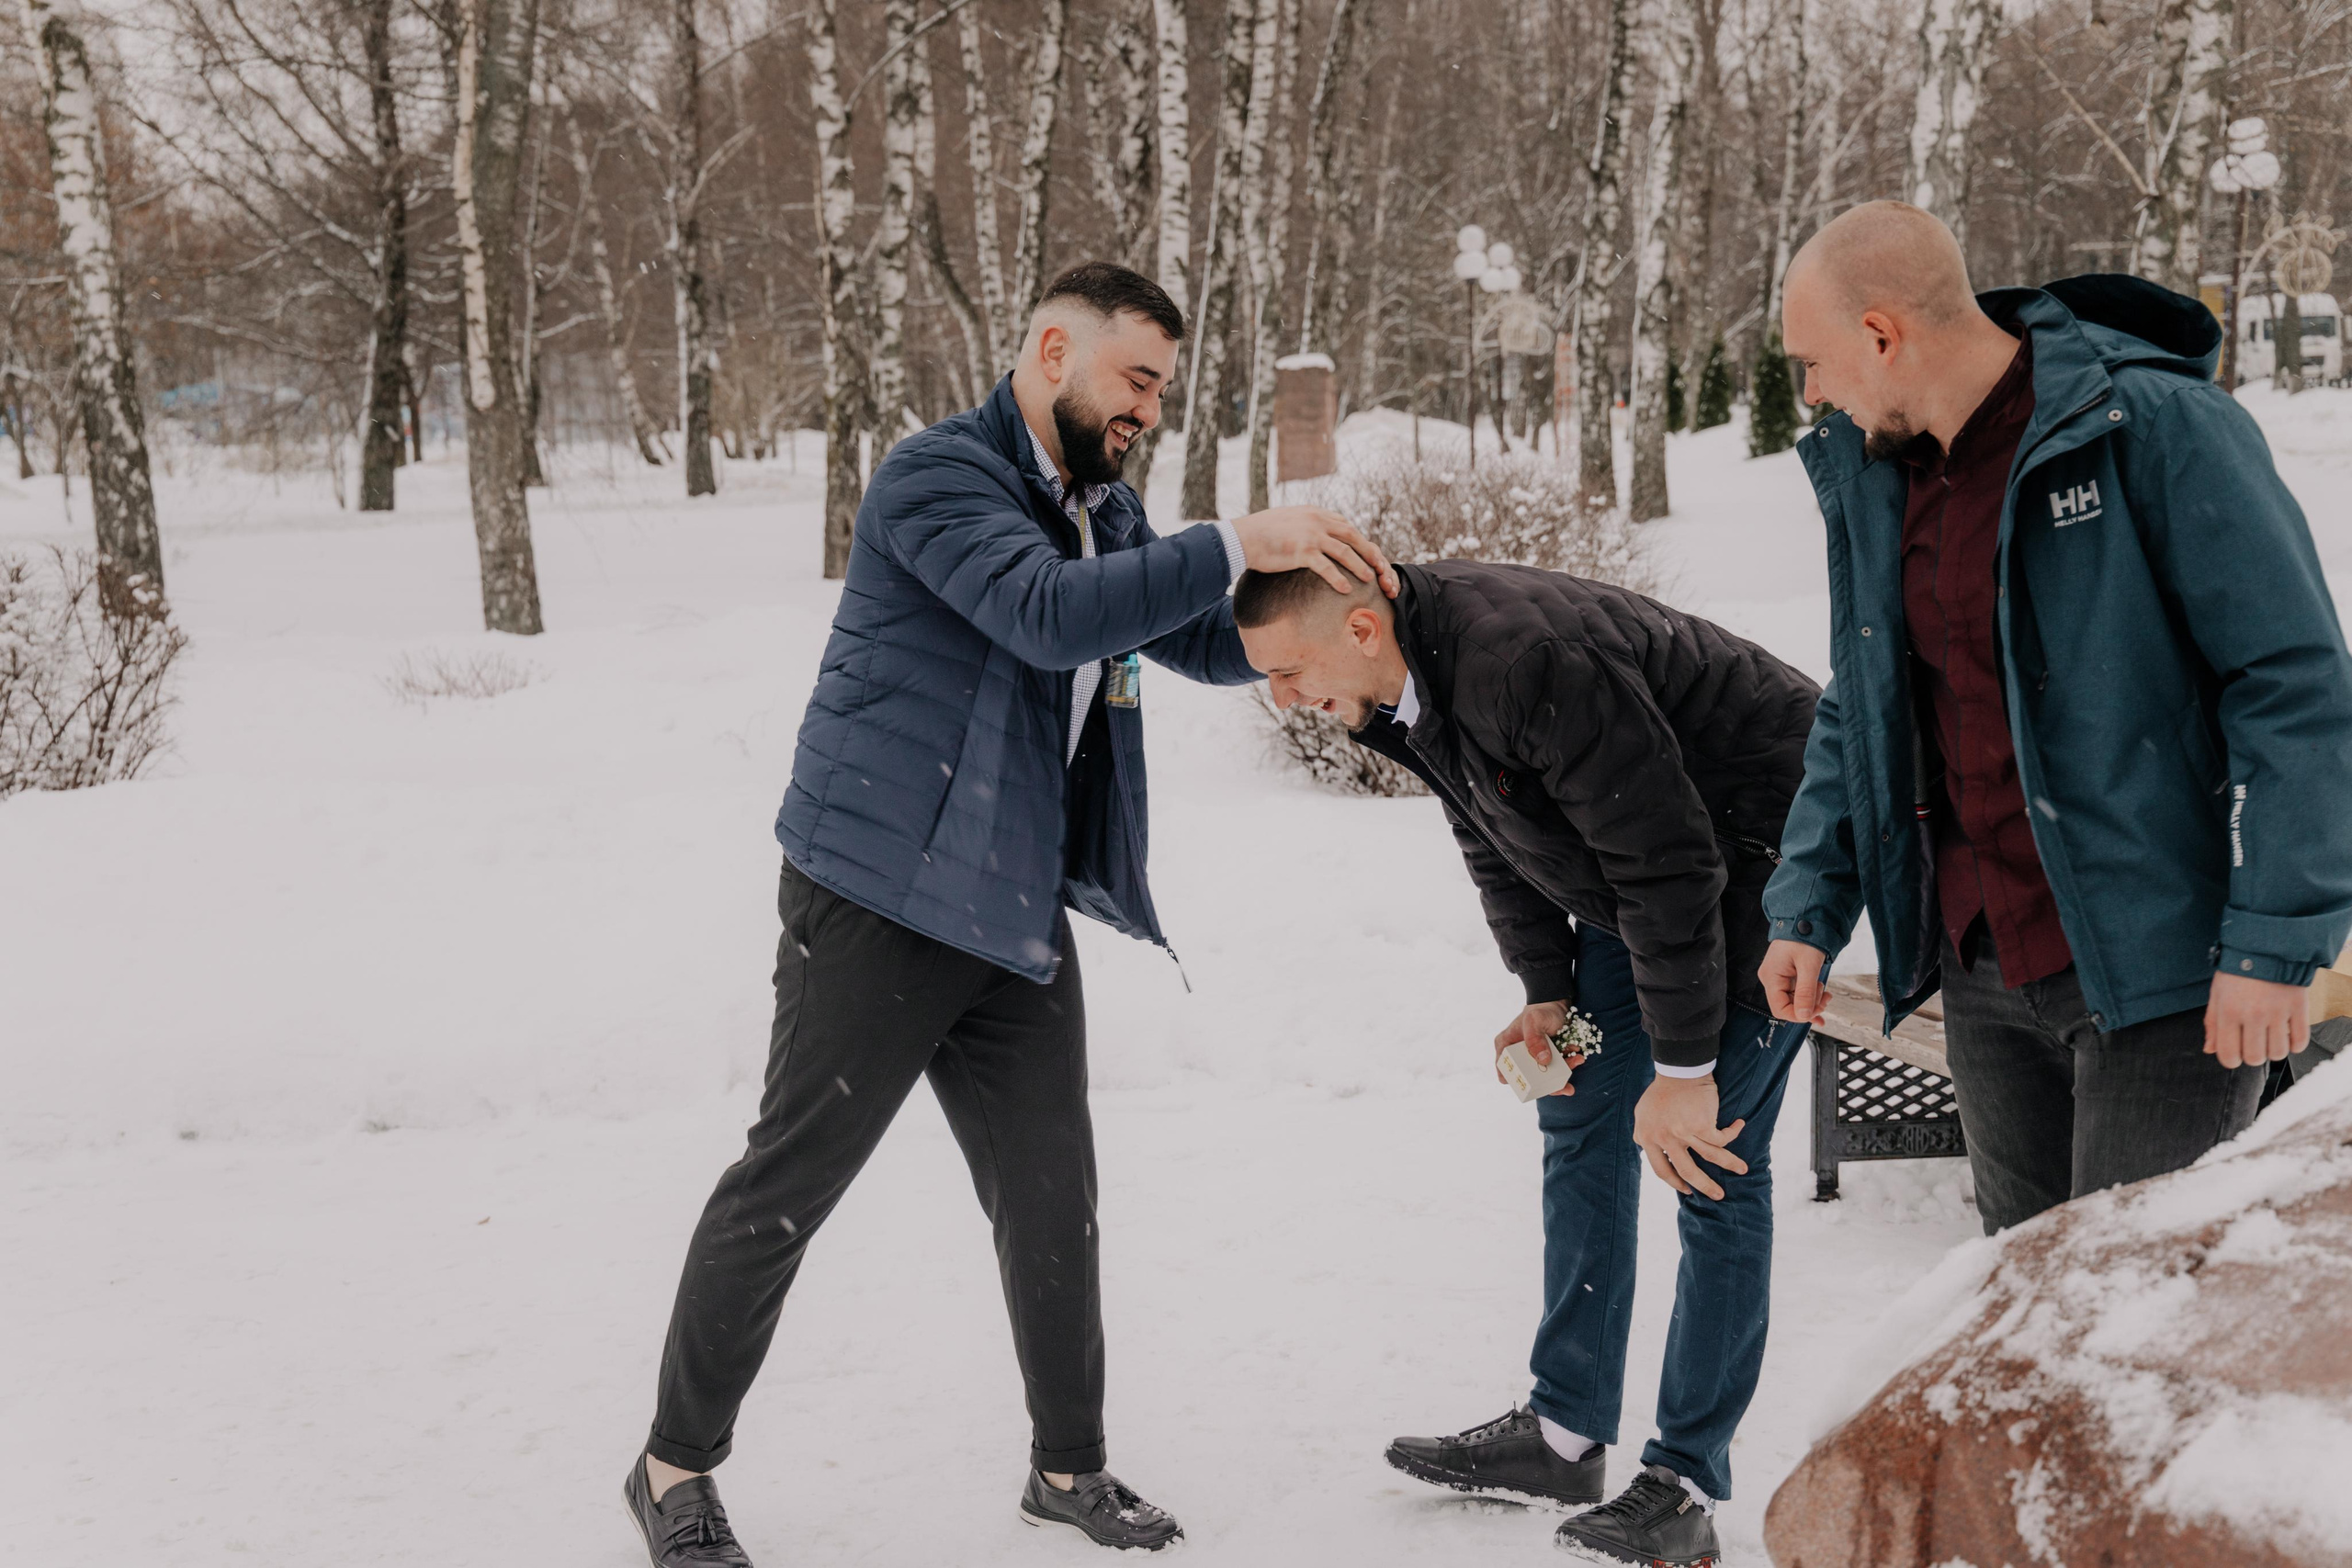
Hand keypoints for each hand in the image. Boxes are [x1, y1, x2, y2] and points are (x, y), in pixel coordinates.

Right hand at [1230, 505, 1399, 596]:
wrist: (1242, 537)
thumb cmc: (1260, 532)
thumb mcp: (1287, 520)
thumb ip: (1302, 524)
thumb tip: (1308, 534)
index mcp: (1314, 513)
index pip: (1344, 524)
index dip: (1358, 539)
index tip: (1367, 551)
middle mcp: (1316, 521)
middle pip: (1352, 536)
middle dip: (1369, 551)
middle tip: (1380, 565)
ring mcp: (1310, 535)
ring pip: (1345, 551)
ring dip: (1360, 566)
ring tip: (1370, 579)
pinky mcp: (1302, 551)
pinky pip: (1327, 568)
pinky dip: (1339, 579)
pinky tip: (1346, 590)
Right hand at [1494, 1000, 1580, 1095]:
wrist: (1556, 1003)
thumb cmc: (1540, 1009)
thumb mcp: (1534, 1020)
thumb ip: (1535, 1039)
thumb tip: (1543, 1061)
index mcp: (1506, 1048)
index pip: (1505, 1072)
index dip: (1517, 1083)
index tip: (1534, 1086)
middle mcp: (1519, 1056)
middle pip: (1529, 1080)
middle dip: (1548, 1087)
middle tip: (1565, 1088)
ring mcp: (1534, 1058)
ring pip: (1545, 1077)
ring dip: (1563, 1076)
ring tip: (1577, 1062)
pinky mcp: (1548, 1058)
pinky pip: (1557, 1069)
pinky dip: (1569, 1066)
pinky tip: (1578, 1057)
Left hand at [1633, 1075, 1746, 1199]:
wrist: (1677, 1071)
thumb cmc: (1662, 1091)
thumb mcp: (1643, 1115)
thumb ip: (1647, 1134)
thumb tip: (1653, 1151)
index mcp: (1647, 1138)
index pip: (1660, 1169)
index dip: (1674, 1181)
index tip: (1686, 1188)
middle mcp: (1664, 1139)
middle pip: (1686, 1171)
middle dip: (1704, 1186)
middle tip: (1717, 1196)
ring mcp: (1684, 1133)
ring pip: (1711, 1157)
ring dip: (1730, 1164)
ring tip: (1743, 1170)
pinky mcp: (1702, 1125)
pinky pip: (1722, 1138)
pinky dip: (1733, 1133)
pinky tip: (1738, 1126)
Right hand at [1760, 939, 1828, 1023]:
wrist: (1806, 919)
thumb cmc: (1805, 938)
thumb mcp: (1809, 966)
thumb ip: (1806, 993)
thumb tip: (1803, 1016)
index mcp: (1771, 977)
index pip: (1780, 1009)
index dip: (1798, 1015)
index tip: (1816, 1012)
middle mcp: (1771, 979)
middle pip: (1788, 1006)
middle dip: (1808, 1007)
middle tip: (1826, 999)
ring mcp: (1778, 977)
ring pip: (1794, 1000)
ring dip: (1812, 1001)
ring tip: (1825, 992)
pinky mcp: (1786, 975)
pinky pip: (1796, 992)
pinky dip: (1810, 995)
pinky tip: (1821, 994)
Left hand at [2204, 972, 2308, 1068]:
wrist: (2267, 947)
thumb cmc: (2238, 971)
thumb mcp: (2216, 994)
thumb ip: (2212, 1023)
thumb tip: (2210, 1049)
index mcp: (2228, 1012)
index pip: (2229, 1055)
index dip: (2231, 1060)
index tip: (2234, 1054)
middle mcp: (2253, 1014)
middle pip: (2255, 1058)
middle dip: (2253, 1056)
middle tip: (2253, 1044)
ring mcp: (2278, 1012)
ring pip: (2278, 1053)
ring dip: (2274, 1050)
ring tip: (2270, 1038)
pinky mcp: (2298, 1008)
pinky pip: (2300, 1040)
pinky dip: (2295, 1044)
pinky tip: (2287, 1036)